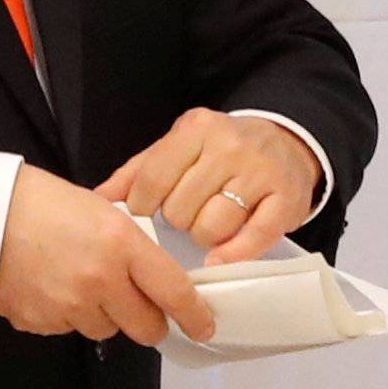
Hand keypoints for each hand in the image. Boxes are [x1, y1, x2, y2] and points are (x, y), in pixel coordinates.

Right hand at [0, 165, 214, 345]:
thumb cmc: (48, 206)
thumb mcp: (108, 215)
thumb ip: (137, 250)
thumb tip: (162, 282)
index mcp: (122, 246)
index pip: (174, 292)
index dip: (194, 315)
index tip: (204, 327)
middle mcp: (99, 280)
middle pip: (145, 326)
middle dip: (150, 321)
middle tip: (143, 308)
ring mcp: (67, 305)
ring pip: (107, 330)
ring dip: (105, 316)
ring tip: (85, 284)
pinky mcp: (38, 320)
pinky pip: (69, 330)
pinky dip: (69, 316)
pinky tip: (56, 288)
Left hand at [96, 109, 319, 266]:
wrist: (289, 143)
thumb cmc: (224, 151)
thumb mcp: (180, 147)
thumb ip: (139, 171)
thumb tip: (98, 199)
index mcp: (197, 129)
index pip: (152, 179)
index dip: (142, 205)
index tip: (148, 210)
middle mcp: (231, 146)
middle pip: (180, 207)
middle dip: (177, 219)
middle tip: (188, 214)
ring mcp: (261, 172)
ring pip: (211, 226)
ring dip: (203, 236)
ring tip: (210, 226)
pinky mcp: (287, 199)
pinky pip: (253, 237)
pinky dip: (232, 254)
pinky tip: (218, 259)